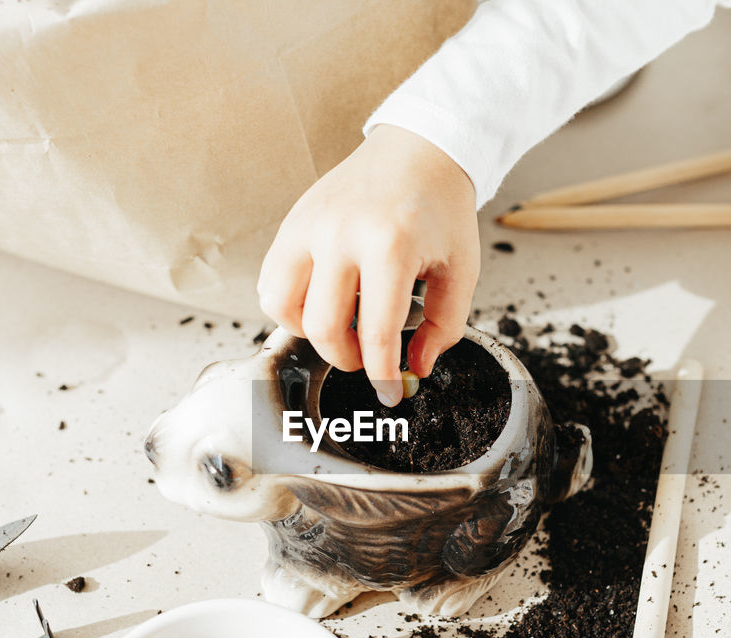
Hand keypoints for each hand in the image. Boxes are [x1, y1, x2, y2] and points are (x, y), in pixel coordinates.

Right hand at [257, 125, 479, 405]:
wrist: (418, 151)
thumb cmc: (440, 207)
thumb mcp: (460, 269)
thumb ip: (444, 325)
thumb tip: (417, 367)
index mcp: (389, 245)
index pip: (376, 332)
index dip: (382, 375)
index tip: (389, 393)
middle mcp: (341, 234)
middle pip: (324, 328)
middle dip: (347, 359)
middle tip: (367, 358)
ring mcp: (309, 226)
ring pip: (281, 306)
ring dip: (309, 333)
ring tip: (341, 327)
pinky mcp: (291, 223)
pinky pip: (271, 280)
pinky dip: (289, 306)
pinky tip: (320, 303)